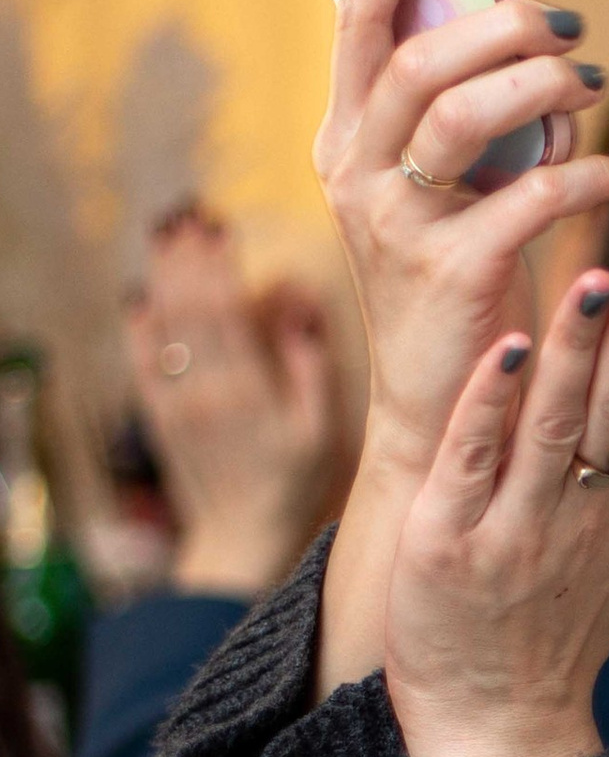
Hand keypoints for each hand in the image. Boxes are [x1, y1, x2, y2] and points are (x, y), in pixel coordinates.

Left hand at [126, 210, 354, 594]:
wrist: (244, 540)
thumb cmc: (296, 484)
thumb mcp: (323, 428)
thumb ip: (309, 363)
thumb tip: (296, 301)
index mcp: (248, 391)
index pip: (223, 310)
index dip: (216, 264)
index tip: (220, 227)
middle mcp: (203, 391)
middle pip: (186, 307)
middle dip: (186, 258)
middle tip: (188, 216)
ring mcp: (174, 403)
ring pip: (161, 326)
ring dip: (162, 278)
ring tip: (167, 239)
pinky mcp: (157, 416)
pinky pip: (140, 360)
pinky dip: (138, 325)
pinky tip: (141, 297)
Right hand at [309, 0, 608, 699]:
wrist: (445, 434)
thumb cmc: (465, 312)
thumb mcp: (459, 203)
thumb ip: (478, 127)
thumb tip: (531, 42)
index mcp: (351, 147)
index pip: (358, 25)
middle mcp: (357, 177)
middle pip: (415, 56)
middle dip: (494, 22)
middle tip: (565, 24)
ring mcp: (395, 226)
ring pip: (460, 110)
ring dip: (539, 85)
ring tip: (593, 86)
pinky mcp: (451, 275)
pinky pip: (526, 193)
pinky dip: (583, 172)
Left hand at [386, 246, 608, 756]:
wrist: (501, 719)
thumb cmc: (572, 616)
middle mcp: (587, 513)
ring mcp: (519, 530)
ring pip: (553, 425)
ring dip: (573, 351)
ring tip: (590, 282)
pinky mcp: (452, 545)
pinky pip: (476, 463)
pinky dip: (492, 406)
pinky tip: (508, 350)